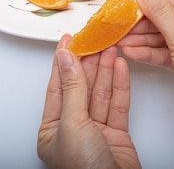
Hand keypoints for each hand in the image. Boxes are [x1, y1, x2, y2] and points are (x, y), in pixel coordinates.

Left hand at [37, 34, 140, 168]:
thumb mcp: (73, 124)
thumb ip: (72, 89)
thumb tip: (66, 60)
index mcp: (53, 130)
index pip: (57, 87)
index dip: (63, 62)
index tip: (69, 40)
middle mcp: (73, 130)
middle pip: (81, 87)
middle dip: (89, 61)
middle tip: (94, 38)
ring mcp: (96, 132)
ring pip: (101, 93)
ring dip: (105, 69)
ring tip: (110, 46)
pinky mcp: (117, 135)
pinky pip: (117, 104)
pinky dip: (120, 84)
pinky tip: (119, 67)